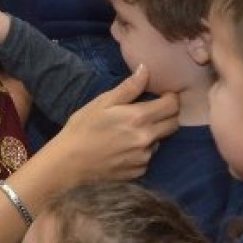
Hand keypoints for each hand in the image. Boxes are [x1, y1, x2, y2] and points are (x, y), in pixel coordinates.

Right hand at [50, 64, 178, 182]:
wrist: (69, 163)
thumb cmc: (83, 128)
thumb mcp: (102, 102)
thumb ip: (129, 87)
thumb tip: (147, 69)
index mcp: (139, 118)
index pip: (173, 106)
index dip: (171, 98)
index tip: (162, 96)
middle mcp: (147, 139)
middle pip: (173, 124)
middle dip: (167, 115)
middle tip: (151, 111)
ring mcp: (144, 158)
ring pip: (160, 141)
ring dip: (153, 134)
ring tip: (130, 132)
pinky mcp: (139, 172)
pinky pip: (148, 158)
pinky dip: (141, 151)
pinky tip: (123, 148)